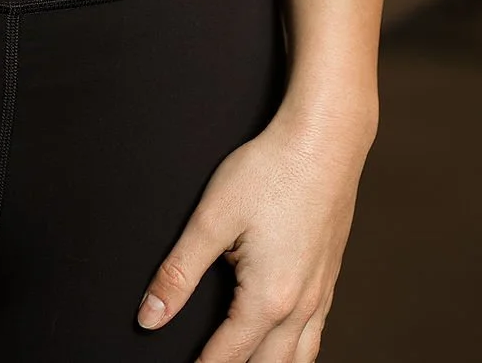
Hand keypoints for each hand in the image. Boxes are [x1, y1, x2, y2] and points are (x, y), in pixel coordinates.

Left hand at [136, 101, 373, 359]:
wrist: (326, 140)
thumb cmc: (270, 171)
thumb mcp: (212, 219)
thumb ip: (179, 273)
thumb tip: (151, 317)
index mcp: (268, 299)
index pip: (228, 355)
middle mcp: (300, 306)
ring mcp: (321, 293)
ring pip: (300, 359)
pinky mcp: (330, 276)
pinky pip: (316, 334)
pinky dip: (298, 352)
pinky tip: (287, 345)